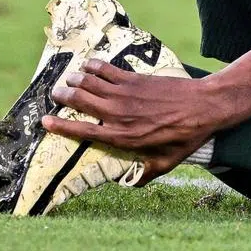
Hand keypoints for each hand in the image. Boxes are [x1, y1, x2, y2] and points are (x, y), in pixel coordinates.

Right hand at [41, 59, 225, 183]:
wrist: (205, 106)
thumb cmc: (187, 136)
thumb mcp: (168, 162)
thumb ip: (147, 174)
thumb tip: (131, 185)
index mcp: (123, 138)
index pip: (84, 132)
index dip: (61, 127)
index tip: (45, 121)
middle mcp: (120, 115)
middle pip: (82, 102)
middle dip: (64, 97)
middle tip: (55, 93)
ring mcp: (127, 94)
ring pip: (91, 83)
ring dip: (76, 80)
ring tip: (68, 79)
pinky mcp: (136, 79)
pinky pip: (108, 70)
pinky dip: (95, 66)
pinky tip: (88, 64)